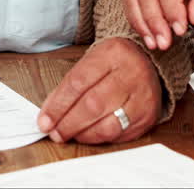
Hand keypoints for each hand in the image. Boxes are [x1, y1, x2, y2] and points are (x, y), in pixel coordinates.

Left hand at [36, 37, 160, 143]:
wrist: (148, 63)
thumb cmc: (113, 64)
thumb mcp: (91, 62)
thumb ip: (68, 87)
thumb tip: (48, 116)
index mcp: (113, 54)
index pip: (78, 83)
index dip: (58, 105)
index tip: (44, 121)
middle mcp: (132, 74)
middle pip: (93, 105)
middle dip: (69, 124)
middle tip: (55, 133)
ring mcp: (143, 97)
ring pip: (108, 125)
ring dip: (84, 135)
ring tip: (71, 134)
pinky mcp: (148, 117)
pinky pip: (120, 136)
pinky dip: (100, 139)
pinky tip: (90, 135)